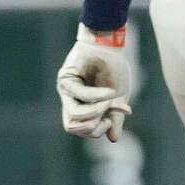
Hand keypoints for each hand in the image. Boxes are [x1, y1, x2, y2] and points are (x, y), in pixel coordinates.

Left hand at [56, 23, 132, 140]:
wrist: (110, 45)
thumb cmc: (114, 69)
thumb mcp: (119, 97)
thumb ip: (115, 118)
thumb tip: (113, 140)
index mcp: (82, 106)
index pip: (82, 129)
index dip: (98, 130)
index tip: (112, 119)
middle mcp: (71, 100)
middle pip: (71, 127)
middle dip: (91, 127)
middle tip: (107, 118)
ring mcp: (66, 90)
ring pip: (73, 116)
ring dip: (95, 112)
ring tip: (109, 102)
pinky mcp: (66, 79)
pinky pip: (79, 96)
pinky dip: (96, 97)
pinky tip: (109, 93)